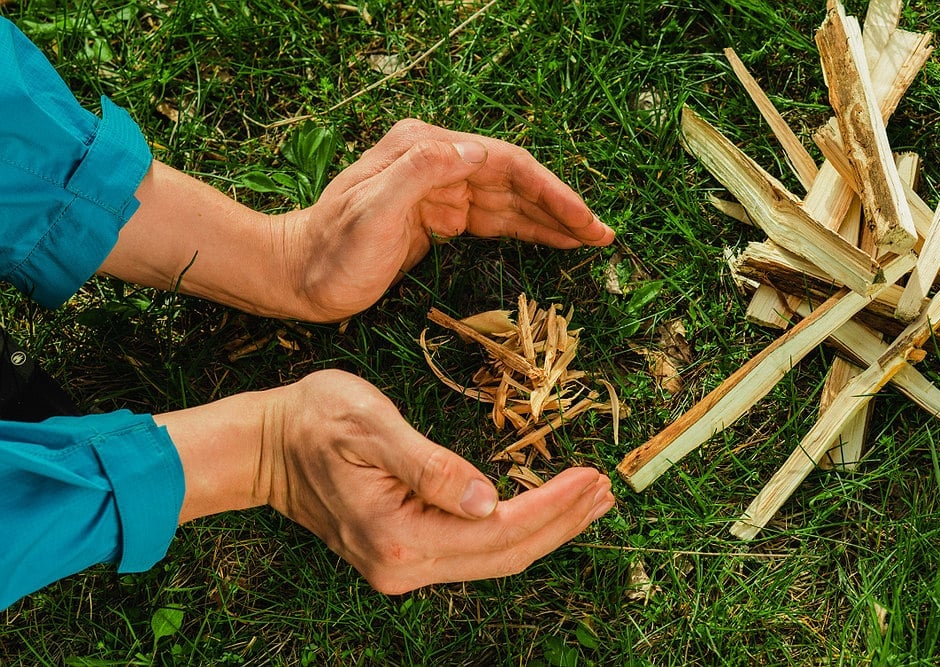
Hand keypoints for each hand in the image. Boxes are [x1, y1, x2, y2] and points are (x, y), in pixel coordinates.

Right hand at [158, 370, 614, 593]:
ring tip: (588, 502)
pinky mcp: (403, 555)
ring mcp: (402, 567)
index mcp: (399, 537)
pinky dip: (516, 531)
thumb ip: (430, 466)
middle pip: (505, 554)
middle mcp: (403, 566)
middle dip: (560, 523)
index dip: (552, 507)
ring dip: (545, 529)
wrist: (266, 446)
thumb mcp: (371, 427)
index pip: (499, 529)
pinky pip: (474, 551)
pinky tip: (540, 512)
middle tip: (606, 492)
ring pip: (494, 557)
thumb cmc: (314, 421)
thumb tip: (489, 499)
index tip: (592, 478)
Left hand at [280, 119, 615, 320]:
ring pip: (509, 202)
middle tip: (602, 236)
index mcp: (426, 152)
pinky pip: (492, 221)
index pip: (505, 164)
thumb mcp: (370, 212)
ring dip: (549, 220)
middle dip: (561, 207)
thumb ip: (418, 173)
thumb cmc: (332, 252)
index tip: (584, 221)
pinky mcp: (437, 218)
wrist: (298, 277)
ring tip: (589, 240)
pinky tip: (550, 241)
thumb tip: (475, 150)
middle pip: (515, 181)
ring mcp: (438, 190)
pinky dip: (524, 230)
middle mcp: (437, 163)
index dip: (551, 191)